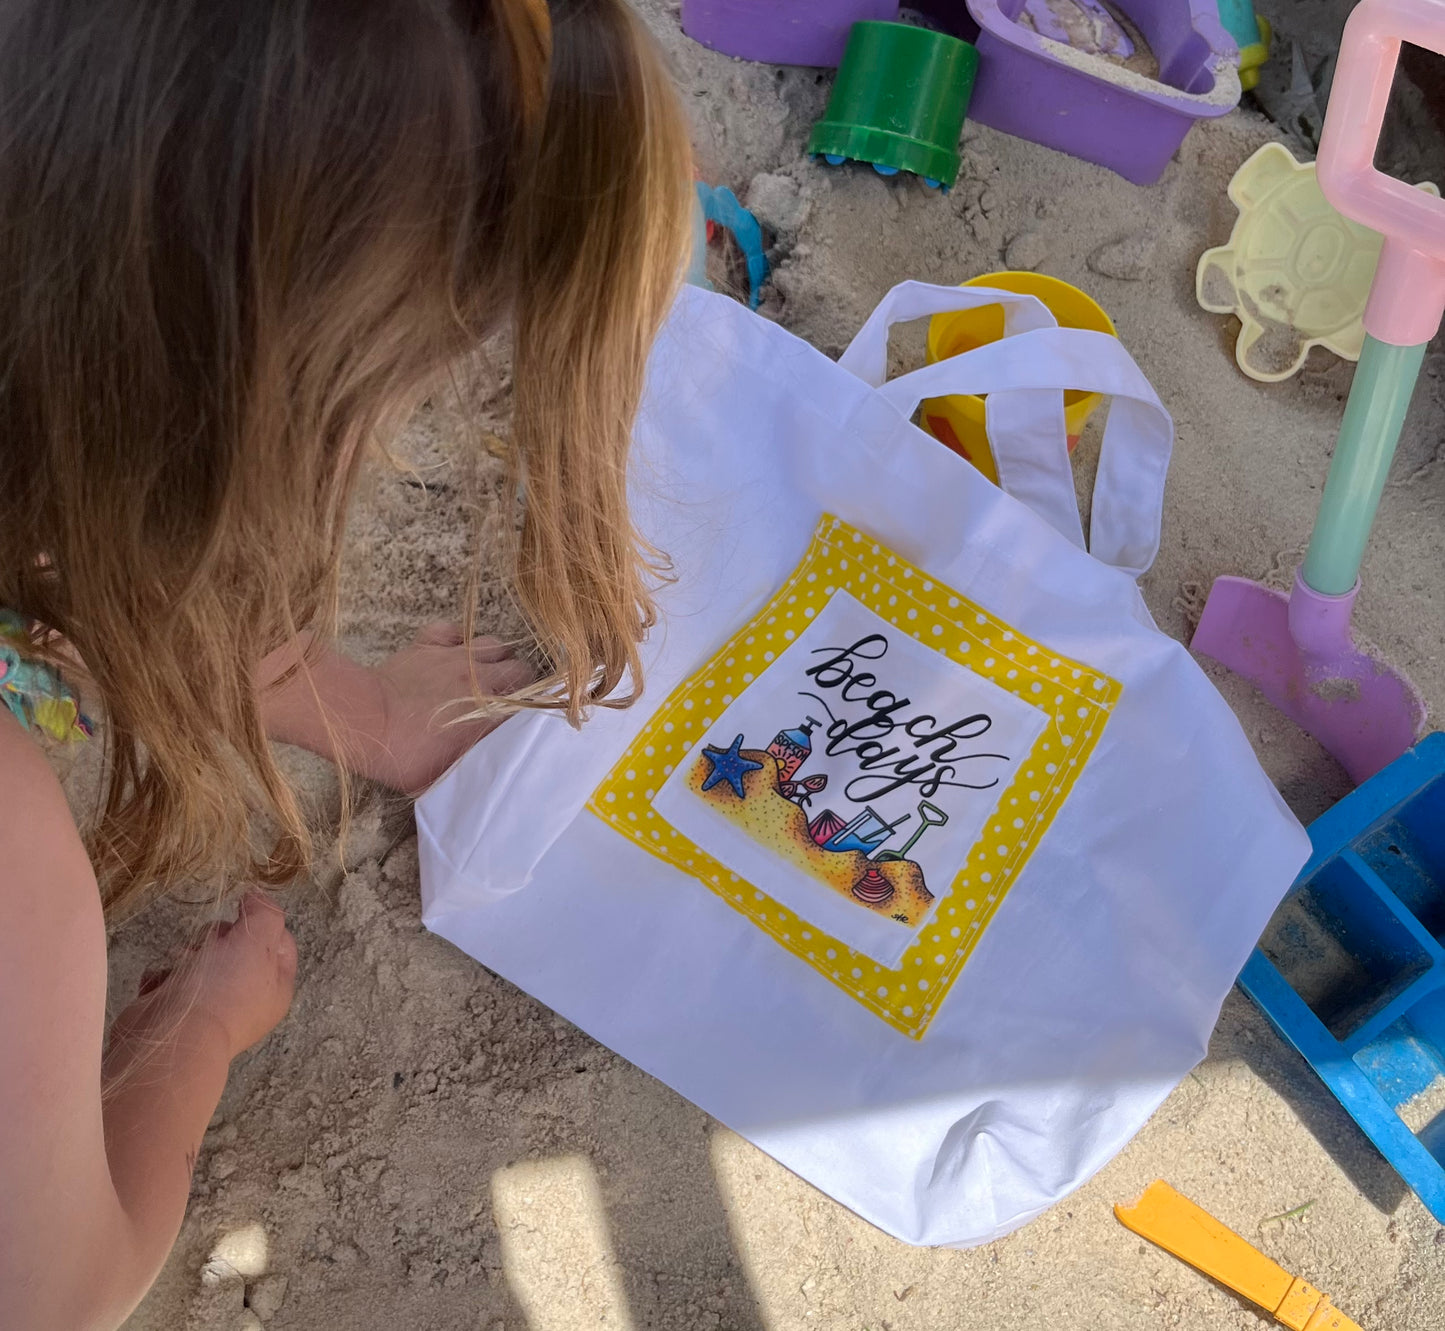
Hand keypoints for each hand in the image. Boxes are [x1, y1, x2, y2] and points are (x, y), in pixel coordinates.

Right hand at [113, 893, 296, 1063]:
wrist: (172, 1037)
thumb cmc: (224, 988)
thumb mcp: (259, 940)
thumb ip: (265, 912)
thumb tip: (256, 896)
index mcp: (275, 987)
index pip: (279, 941)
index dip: (261, 923)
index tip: (242, 916)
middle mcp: (246, 999)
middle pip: (235, 945)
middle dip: (217, 939)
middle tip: (211, 948)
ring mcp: (208, 1006)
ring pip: (199, 959)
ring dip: (186, 956)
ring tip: (182, 967)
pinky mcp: (173, 1011)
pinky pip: (168, 977)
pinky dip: (163, 976)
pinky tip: (163, 984)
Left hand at [370, 623, 534, 794]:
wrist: (365, 723)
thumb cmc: (403, 756)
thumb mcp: (443, 777)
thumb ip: (472, 767)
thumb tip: (487, 769)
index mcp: (489, 715)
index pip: (528, 706)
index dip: (528, 711)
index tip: (520, 720)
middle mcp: (481, 681)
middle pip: (521, 669)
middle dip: (519, 681)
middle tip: (505, 696)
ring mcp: (455, 658)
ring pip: (494, 644)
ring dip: (494, 656)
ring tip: (484, 671)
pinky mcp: (428, 645)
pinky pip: (452, 630)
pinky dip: (456, 637)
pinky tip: (452, 651)